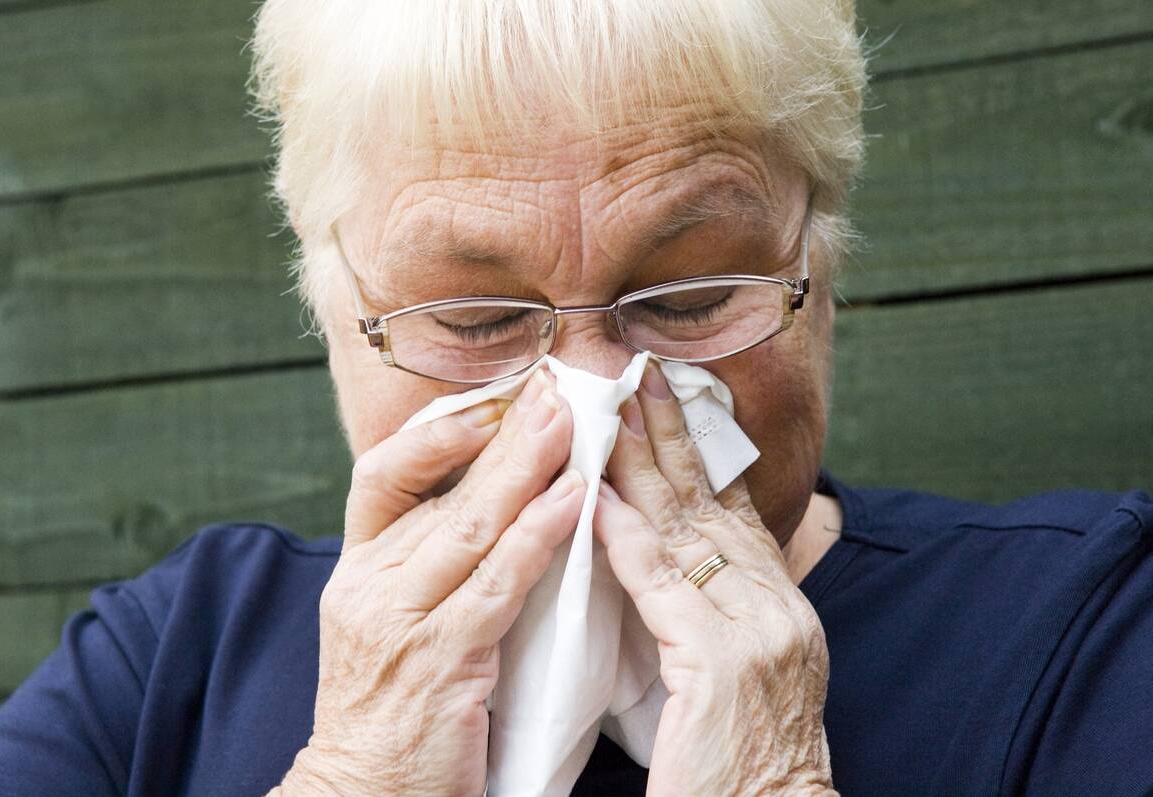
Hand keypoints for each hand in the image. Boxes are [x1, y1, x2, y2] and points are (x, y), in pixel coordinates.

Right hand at [273, 369, 584, 795]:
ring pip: (469, 526)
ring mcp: (401, 621)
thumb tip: (494, 495)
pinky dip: (537, 537)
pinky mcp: (440, 662)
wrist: (363, 792)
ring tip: (572, 423)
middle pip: (440, 487)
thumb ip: (428, 559)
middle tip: (555, 387)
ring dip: (526, 468)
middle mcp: (371, 584)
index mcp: (359, 567)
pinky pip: (496, 585)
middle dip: (503, 431)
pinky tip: (573, 501)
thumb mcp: (393, 618)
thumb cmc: (391, 706)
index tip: (498, 398)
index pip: (382, 472)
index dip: (440, 429)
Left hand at [595, 363, 834, 796]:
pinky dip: (626, 535)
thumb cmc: (742, 766)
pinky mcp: (720, 663)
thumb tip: (673, 565)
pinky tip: (598, 495)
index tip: (670, 400)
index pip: (735, 511)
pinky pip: (662, 584)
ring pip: (686, 527)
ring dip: (642, 462)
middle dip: (672, 432)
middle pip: (714, 500)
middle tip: (639, 373)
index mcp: (781, 609)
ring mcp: (756, 631)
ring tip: (609, 407)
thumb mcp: (739, 676)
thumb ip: (712, 616)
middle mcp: (777, 608)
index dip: (701, 452)